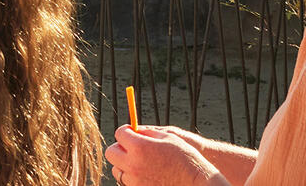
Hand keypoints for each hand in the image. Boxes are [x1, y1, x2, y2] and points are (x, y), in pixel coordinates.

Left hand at [105, 126, 222, 185]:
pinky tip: (145, 174)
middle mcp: (133, 164)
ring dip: (124, 164)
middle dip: (120, 148)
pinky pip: (126, 182)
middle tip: (132, 148)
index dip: (126, 131)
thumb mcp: (169, 138)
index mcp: (139, 147)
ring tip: (140, 163)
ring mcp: (134, 180)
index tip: (132, 133)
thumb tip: (134, 129)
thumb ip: (147, 132)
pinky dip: (131, 177)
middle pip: (111, 152)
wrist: (198, 185)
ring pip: (117, 169)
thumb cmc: (187, 159)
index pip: (120, 133)